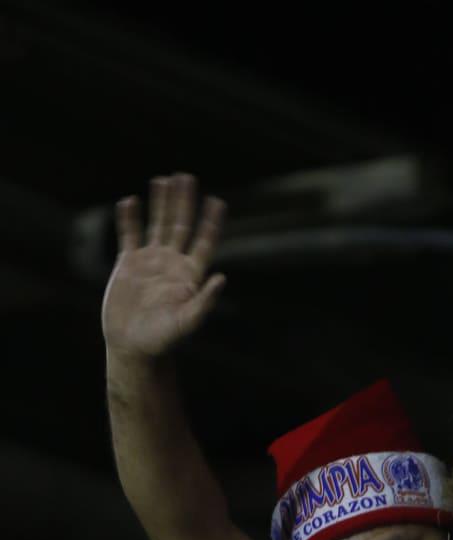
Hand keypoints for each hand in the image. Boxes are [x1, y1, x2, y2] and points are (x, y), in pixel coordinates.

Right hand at [102, 173, 226, 357]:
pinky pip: (129, 235)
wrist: (132, 346)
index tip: (217, 201)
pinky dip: (129, 219)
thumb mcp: (186, 322)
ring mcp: (150, 262)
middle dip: (184, 202)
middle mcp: (172, 264)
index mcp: (189, 276)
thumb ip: (204, 301)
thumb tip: (221, 278)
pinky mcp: (129, 264)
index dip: (211, 222)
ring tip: (163, 179)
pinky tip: (130, 201)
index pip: (203, 242)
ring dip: (161, 203)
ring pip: (158, 225)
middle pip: (181, 226)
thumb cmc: (162, 340)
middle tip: (187, 177)